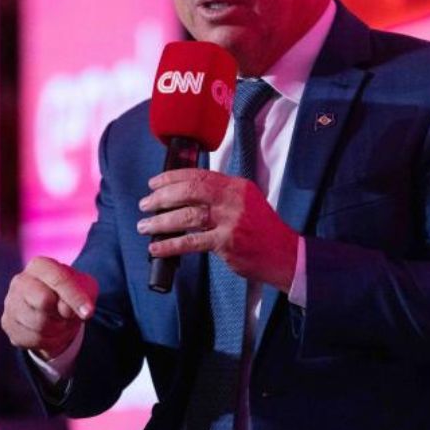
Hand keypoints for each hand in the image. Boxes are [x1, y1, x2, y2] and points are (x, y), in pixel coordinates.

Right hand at [1, 256, 96, 359]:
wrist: (55, 313)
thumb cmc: (71, 295)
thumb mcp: (85, 289)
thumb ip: (81, 293)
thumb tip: (65, 309)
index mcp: (40, 265)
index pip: (58, 279)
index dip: (75, 297)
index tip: (88, 312)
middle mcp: (20, 281)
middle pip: (44, 301)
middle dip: (62, 313)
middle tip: (68, 314)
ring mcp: (10, 302)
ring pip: (39, 324)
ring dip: (57, 328)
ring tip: (59, 322)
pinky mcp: (7, 323)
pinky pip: (32, 339)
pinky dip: (47, 340)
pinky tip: (49, 332)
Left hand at [136, 168, 297, 288]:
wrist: (284, 254)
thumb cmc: (261, 229)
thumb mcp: (245, 202)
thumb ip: (220, 195)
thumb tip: (184, 193)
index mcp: (236, 186)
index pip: (198, 175)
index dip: (172, 177)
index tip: (154, 183)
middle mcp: (233, 199)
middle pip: (190, 191)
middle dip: (162, 196)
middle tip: (145, 203)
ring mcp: (230, 221)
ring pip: (187, 216)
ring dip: (161, 221)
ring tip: (145, 225)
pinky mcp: (227, 243)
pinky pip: (192, 242)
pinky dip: (170, 245)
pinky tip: (156, 247)